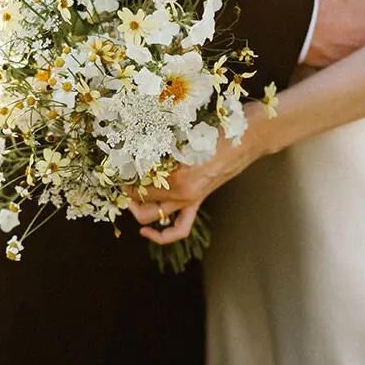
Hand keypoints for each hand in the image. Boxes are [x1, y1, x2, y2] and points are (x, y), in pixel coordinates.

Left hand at [129, 104, 276, 244]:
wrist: (248, 138)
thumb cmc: (218, 130)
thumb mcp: (186, 133)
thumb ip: (164, 144)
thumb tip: (140, 146)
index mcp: (178, 175)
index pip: (140, 183)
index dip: (125, 177)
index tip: (117, 168)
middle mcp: (182, 192)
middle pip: (143, 202)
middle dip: (128, 194)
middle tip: (121, 181)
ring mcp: (190, 199)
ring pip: (156, 217)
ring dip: (139, 212)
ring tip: (131, 199)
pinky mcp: (198, 201)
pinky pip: (180, 228)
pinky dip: (163, 235)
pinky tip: (148, 232)